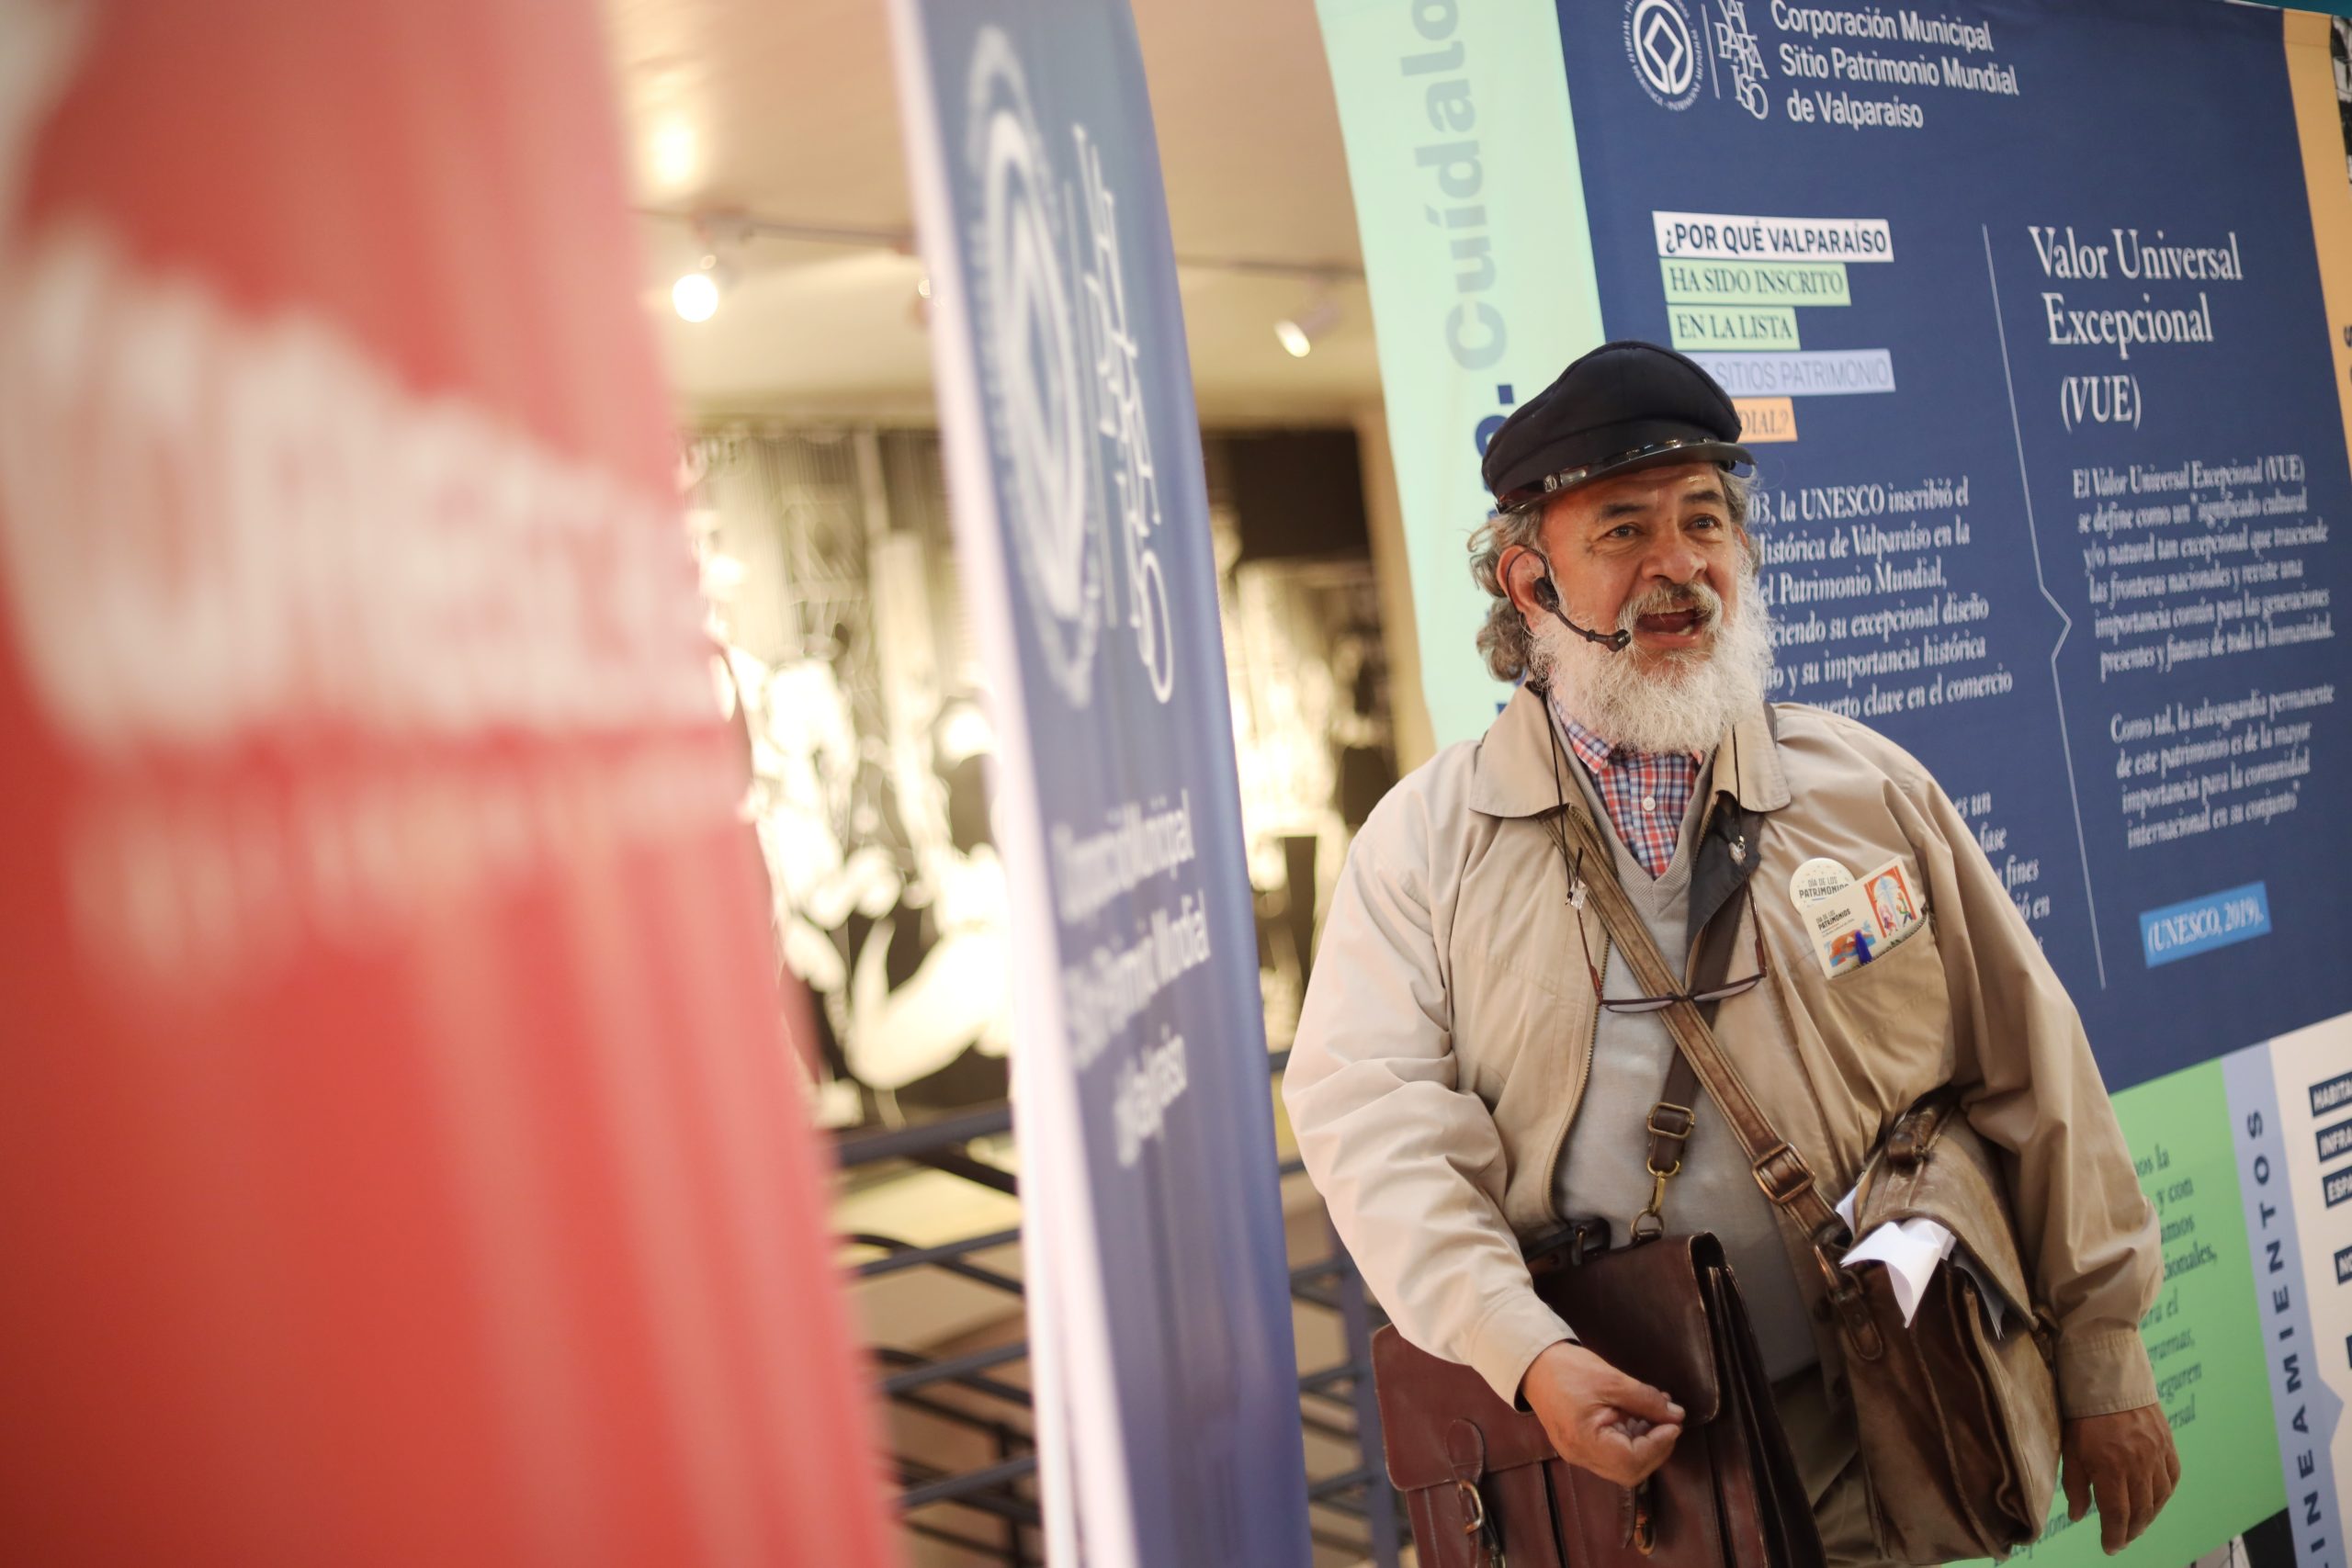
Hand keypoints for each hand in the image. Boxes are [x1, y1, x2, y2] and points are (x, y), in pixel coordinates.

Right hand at [1518, 1340, 1683, 1487]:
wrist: (1533, 1363)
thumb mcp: (1612, 1380)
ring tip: (1655, 1413)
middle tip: (1668, 1422)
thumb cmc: (1568, 1369)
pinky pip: (1612, 1453)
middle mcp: (1581, 1455)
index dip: (1659, 1445)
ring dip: (1646, 1443)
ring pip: (1623, 1465)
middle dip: (1656, 1448)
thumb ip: (1646, 1400)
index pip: (1633, 1460)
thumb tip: (1676, 1415)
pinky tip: (1638, 1416)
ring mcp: (1579, 1453)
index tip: (1674, 1423)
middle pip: (1630, 1471)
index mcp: (1584, 1441)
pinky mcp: (1580, 1445)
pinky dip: (1631, 1439)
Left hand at [2062, 1406, 2179, 1553]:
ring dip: (2148, 1517)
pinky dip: (2164, 1495)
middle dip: (2130, 1531)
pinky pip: (2172, 1479)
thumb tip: (2078, 1517)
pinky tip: (2155, 1501)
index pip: (2117, 1515)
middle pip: (2140, 1511)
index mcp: (2110, 1468)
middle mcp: (2138, 1465)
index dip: (2114, 1536)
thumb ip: (2076, 1486)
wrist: (2107, 1378)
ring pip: (2159, 1499)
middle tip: (2121, 1539)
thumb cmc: (2082, 1414)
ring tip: (2136, 1525)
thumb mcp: (2071, 1450)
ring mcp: (2156, 1455)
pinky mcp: (2167, 1445)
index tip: (2109, 1548)